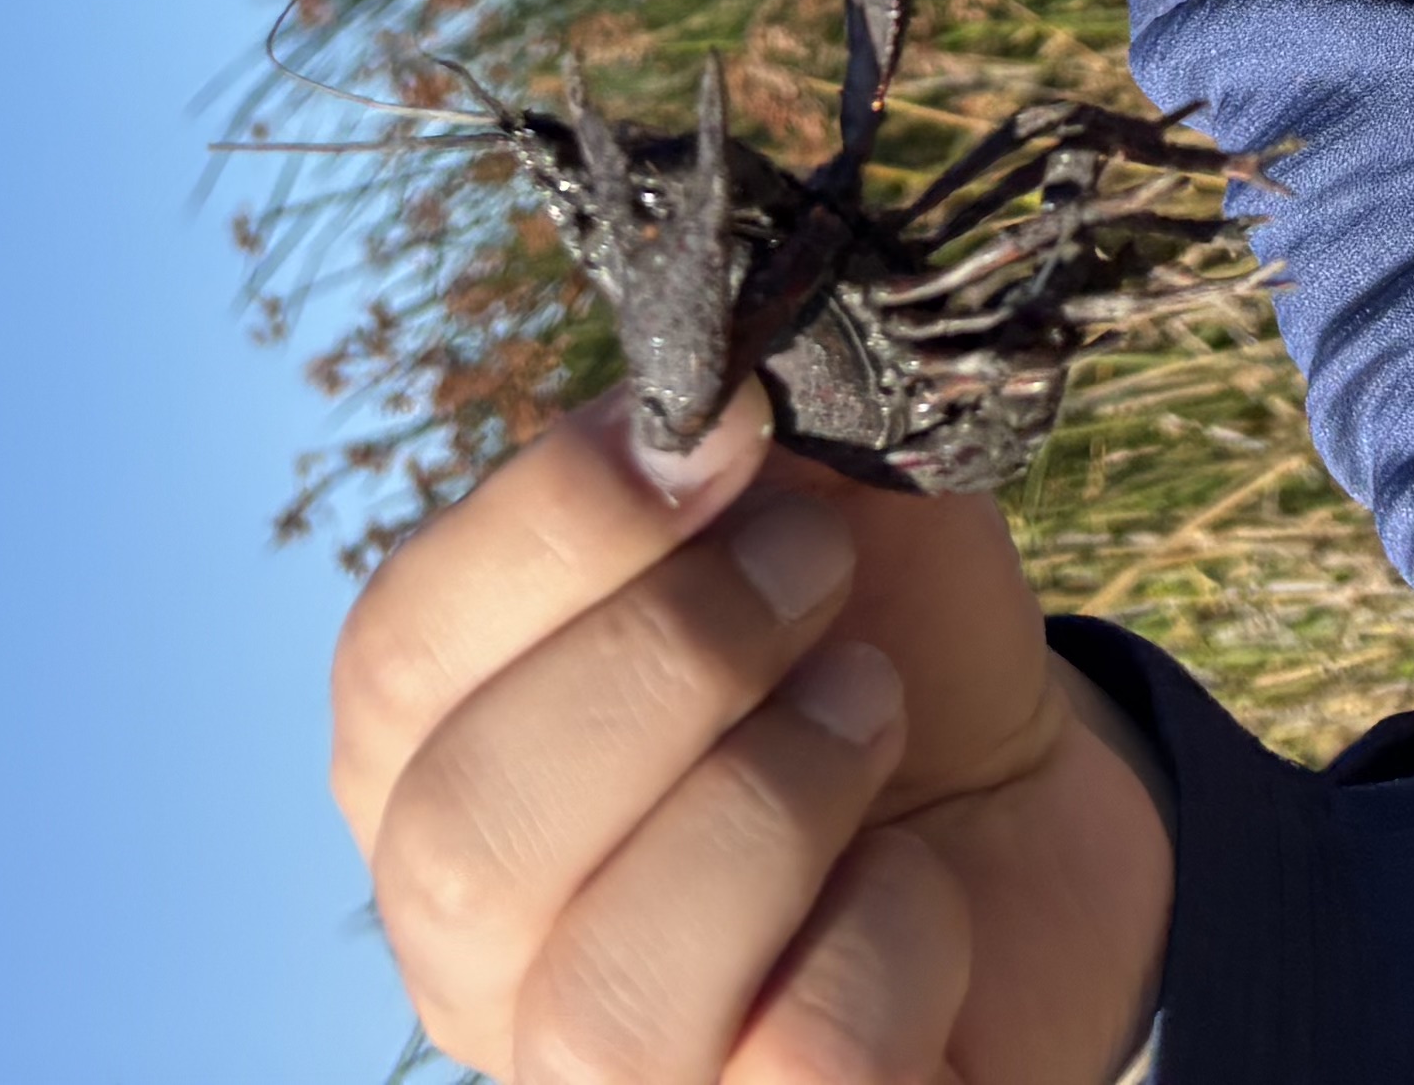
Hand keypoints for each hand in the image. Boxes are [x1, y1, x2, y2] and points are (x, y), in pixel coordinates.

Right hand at [331, 385, 1173, 1084]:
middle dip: (669, 664)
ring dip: (774, 803)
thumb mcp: (800, 506)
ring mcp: (600, 1080)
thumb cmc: (864, 653)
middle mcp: (470, 953)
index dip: (550, 529)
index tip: (723, 428)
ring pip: (610, 995)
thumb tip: (683, 398)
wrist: (1024, 813)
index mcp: (426, 771)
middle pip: (466, 842)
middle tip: (815, 574)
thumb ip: (719, 445)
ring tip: (869, 711)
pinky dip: (890, 931)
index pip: (389, 665)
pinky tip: (916, 880)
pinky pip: (800, 1062)